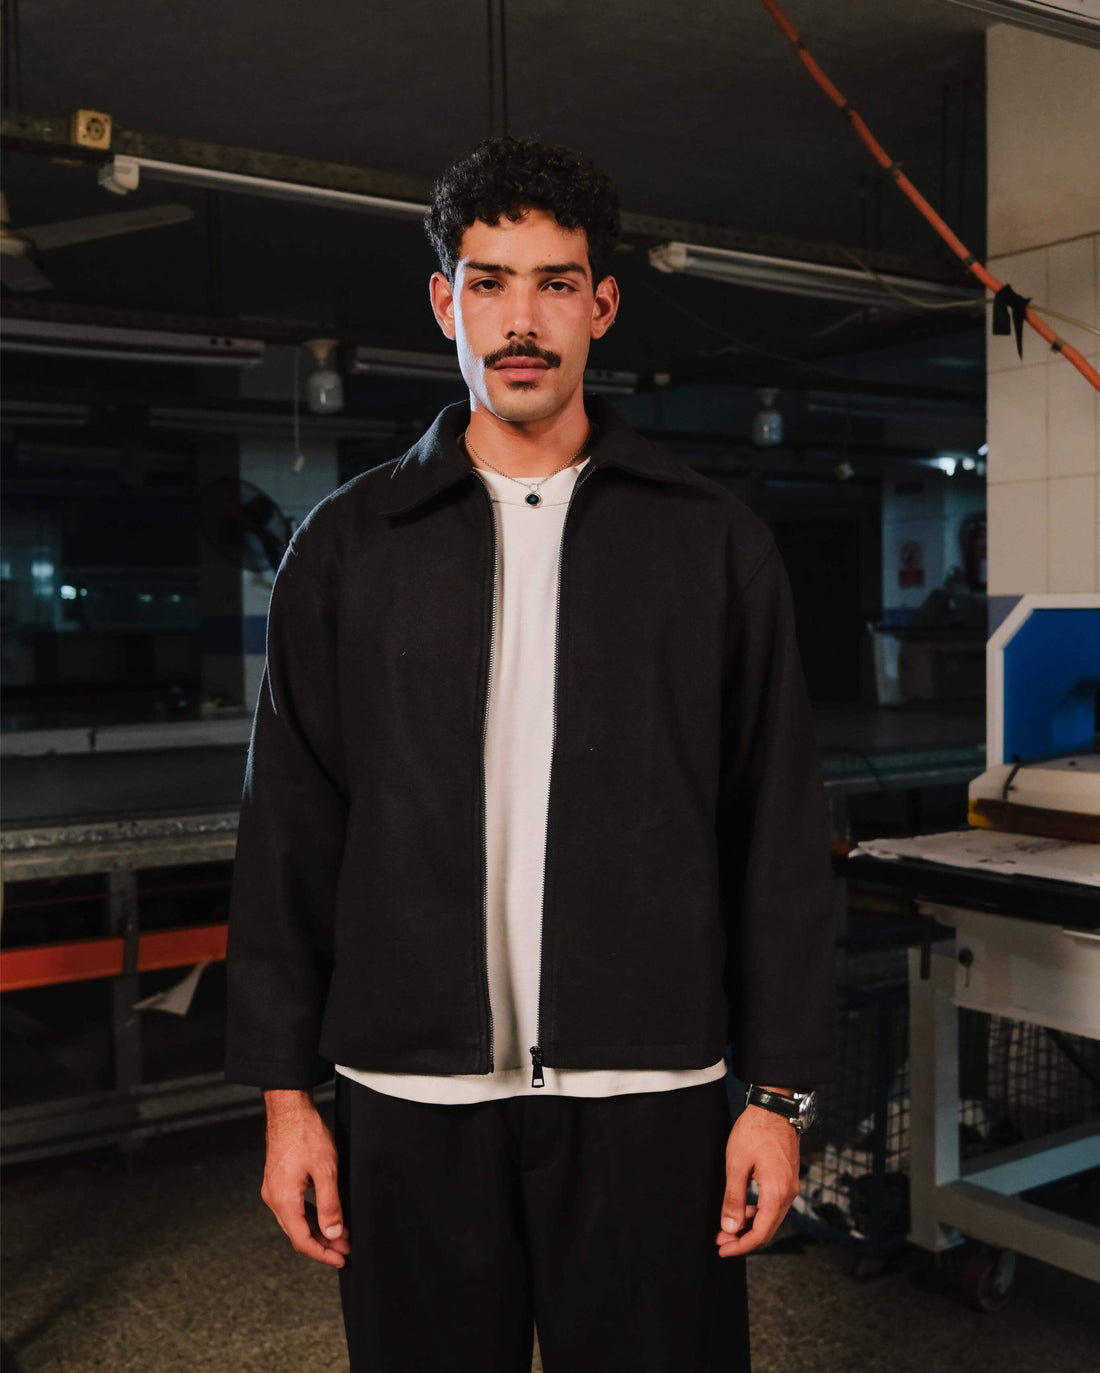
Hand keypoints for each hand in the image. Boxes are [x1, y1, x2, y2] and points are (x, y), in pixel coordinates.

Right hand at [261, 1089, 350, 1267]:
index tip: (341, 1258)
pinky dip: (311, 1216)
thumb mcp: (326, 1170)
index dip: (323, 1254)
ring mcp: (274, 1190)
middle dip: (323, 1244)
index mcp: (283, 1200)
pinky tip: (326, 1216)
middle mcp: (274, 1198)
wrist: (289, 1109)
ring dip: (318, 1230)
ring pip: (296, 1221)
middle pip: (298, 1233)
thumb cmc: (305, 1133)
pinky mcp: (278, 1182)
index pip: (302, 1240)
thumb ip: (330, 1204)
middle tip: (346, 1248)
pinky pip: (294, 1208)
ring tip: (341, 1234)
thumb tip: (334, 1233)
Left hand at [714, 1101, 799, 1257]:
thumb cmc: (755, 1131)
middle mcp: (788, 1193)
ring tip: (729, 1225)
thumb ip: (734, 1199)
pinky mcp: (788, 1178)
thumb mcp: (737, 1165)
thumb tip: (730, 1227)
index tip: (724, 1249)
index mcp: (776, 1193)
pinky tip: (744, 1208)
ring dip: (750, 1225)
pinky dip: (758, 1211)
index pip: (760, 1233)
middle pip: (768, 1229)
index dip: (741, 1245)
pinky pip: (774, 1204)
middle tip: (722, 1239)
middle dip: (744, 1238)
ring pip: (771, 1217)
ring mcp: (790, 1186)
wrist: (774, 1107)